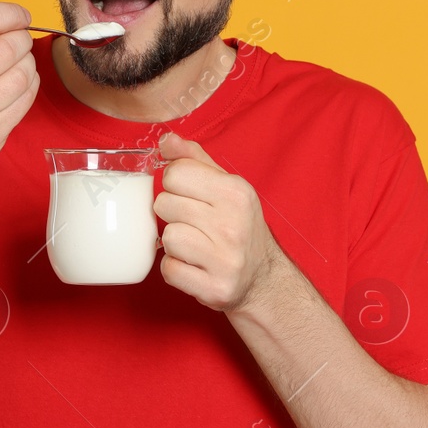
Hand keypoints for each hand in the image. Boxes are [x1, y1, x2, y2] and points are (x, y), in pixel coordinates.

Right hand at [0, 0, 38, 195]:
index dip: (8, 12)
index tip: (18, 14)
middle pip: (8, 46)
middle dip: (20, 37)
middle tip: (17, 40)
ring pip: (23, 74)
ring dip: (28, 63)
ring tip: (16, 64)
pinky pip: (26, 100)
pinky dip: (29, 86)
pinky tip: (17, 84)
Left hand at [153, 131, 285, 311]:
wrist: (263, 279)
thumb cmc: (239, 226)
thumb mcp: (227, 186)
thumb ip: (195, 159)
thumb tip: (167, 139)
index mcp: (236, 192)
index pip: (175, 173)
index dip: (175, 184)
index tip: (190, 196)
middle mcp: (233, 224)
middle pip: (164, 204)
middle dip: (173, 214)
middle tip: (194, 223)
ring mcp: (225, 259)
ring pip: (167, 237)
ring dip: (175, 243)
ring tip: (195, 245)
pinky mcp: (215, 288)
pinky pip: (169, 270)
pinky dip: (175, 269)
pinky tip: (194, 266)